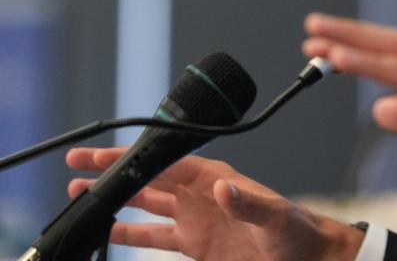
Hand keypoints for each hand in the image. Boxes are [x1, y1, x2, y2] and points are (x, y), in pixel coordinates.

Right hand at [66, 148, 363, 260]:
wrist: (307, 257)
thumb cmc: (295, 231)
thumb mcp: (274, 216)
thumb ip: (247, 203)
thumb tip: (221, 187)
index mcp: (216, 178)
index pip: (166, 164)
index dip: (134, 160)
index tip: (102, 157)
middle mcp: (201, 193)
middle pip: (149, 178)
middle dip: (114, 172)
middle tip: (77, 165)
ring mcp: (196, 218)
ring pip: (146, 203)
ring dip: (117, 199)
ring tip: (81, 193)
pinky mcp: (196, 244)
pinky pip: (155, 235)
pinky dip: (130, 232)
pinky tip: (108, 230)